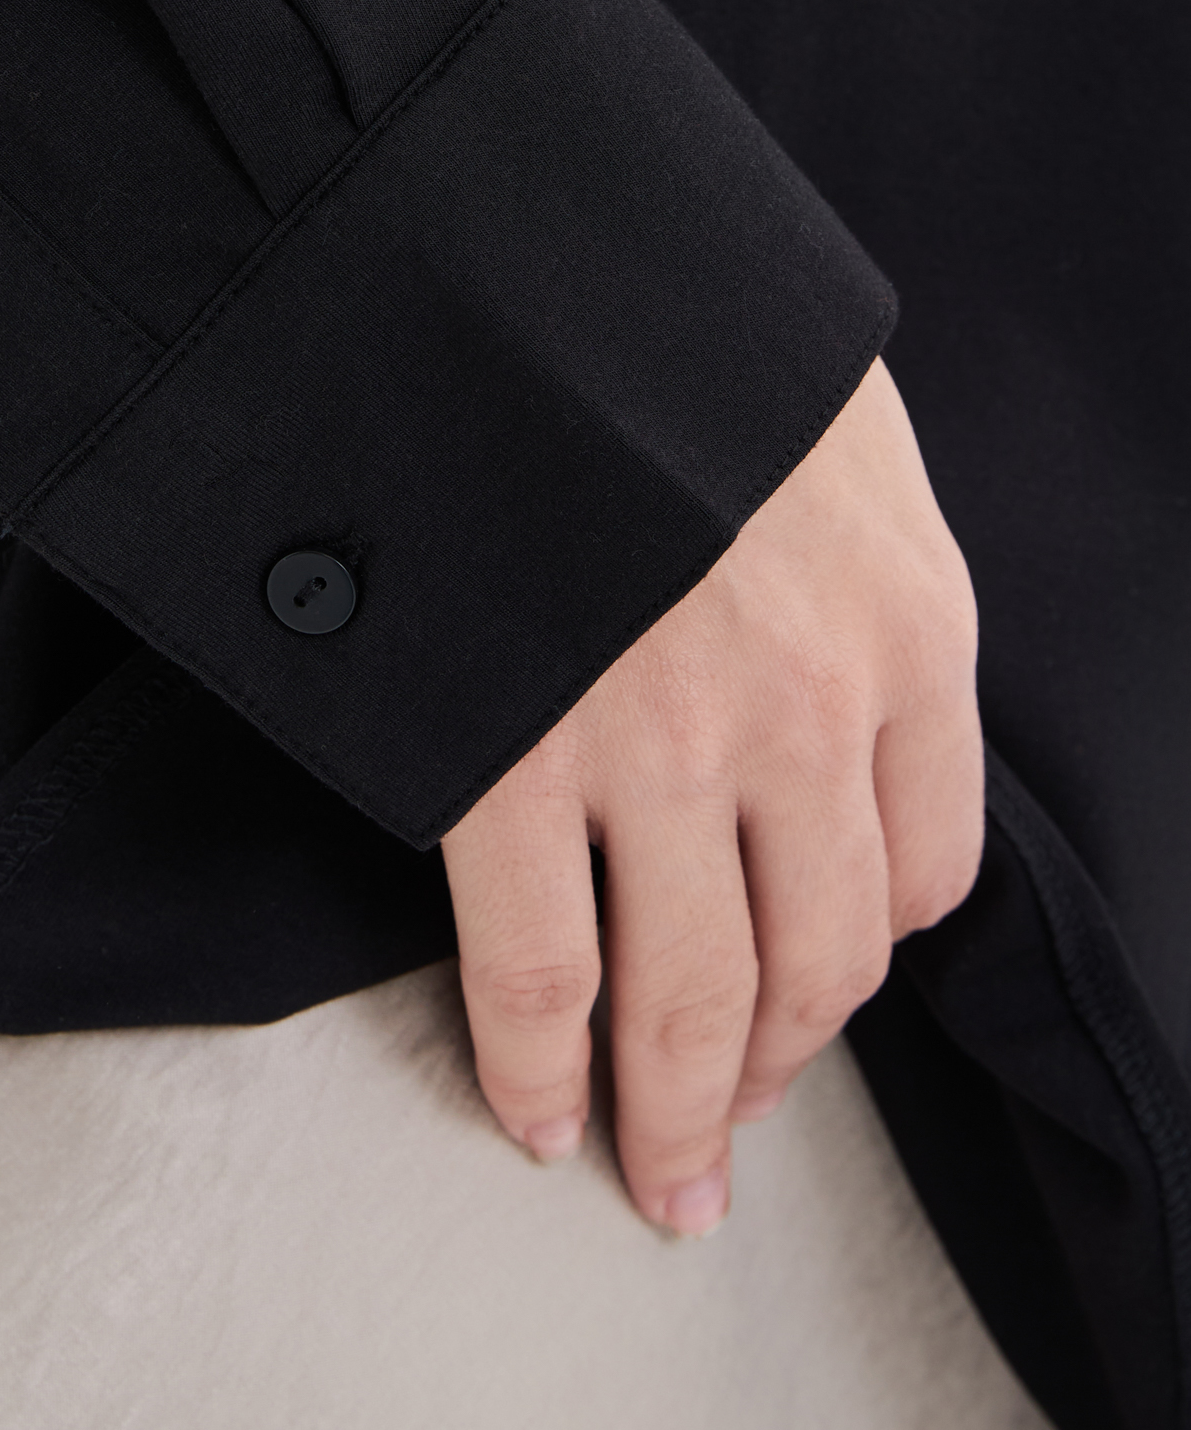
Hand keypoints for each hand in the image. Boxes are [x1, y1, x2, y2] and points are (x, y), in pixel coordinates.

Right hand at [440, 357, 981, 1235]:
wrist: (502, 254)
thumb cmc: (662, 321)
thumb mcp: (822, 417)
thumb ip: (846, 550)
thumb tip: (817, 629)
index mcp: (906, 625)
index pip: (926, 870)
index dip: (864, 957)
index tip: (816, 993)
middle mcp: (806, 713)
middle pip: (815, 965)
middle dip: (772, 1071)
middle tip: (731, 1140)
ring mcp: (659, 748)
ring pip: (685, 996)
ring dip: (672, 1112)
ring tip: (656, 1175)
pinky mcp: (513, 761)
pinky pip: (537, 972)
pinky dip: (536, 1070)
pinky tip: (537, 1116)